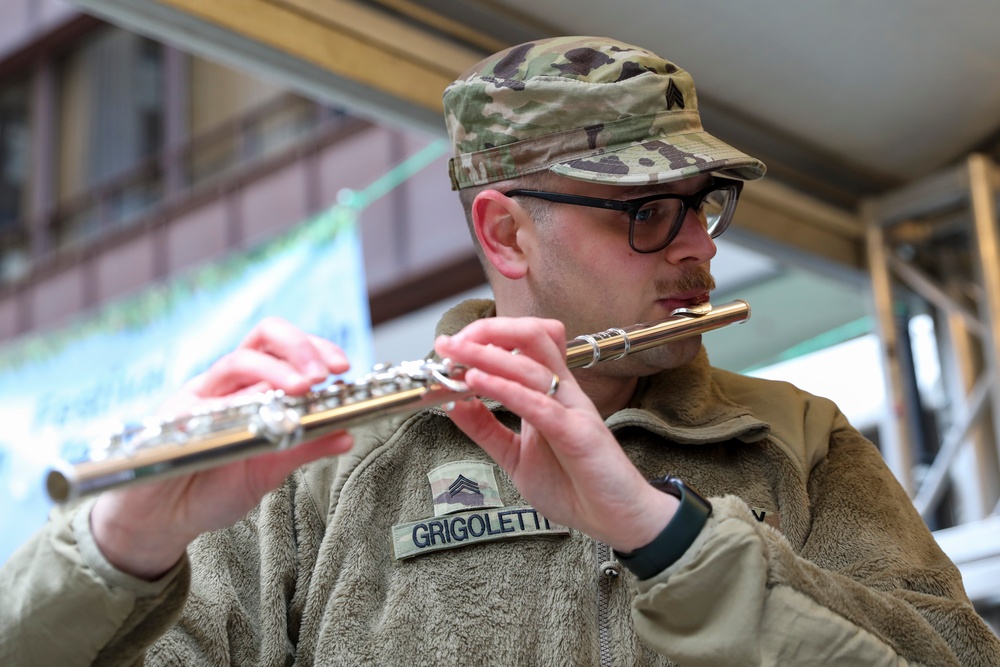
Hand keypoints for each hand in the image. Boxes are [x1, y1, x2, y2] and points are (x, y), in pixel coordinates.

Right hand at [90, 317, 354, 579]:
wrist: (160, 520)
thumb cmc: (212, 489)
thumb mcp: (270, 469)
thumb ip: (305, 448)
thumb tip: (348, 435)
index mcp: (254, 389)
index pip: (287, 349)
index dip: (316, 348)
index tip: (343, 368)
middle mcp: (229, 384)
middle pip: (264, 337)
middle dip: (300, 346)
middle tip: (326, 373)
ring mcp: (200, 396)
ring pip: (238, 360)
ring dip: (277, 369)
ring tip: (304, 388)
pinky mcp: (173, 417)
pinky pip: (205, 400)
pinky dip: (236, 404)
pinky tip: (256, 418)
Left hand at [434, 317, 676, 552]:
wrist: (615, 521)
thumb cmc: (573, 487)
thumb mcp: (515, 456)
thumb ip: (486, 430)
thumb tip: (452, 403)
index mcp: (550, 392)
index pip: (523, 343)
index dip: (486, 336)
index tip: (450, 347)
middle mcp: (563, 392)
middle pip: (531, 336)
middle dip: (487, 331)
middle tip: (449, 342)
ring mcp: (573, 410)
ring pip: (532, 364)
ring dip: (488, 354)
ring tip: (455, 353)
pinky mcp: (579, 434)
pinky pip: (540, 404)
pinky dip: (506, 389)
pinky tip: (477, 382)